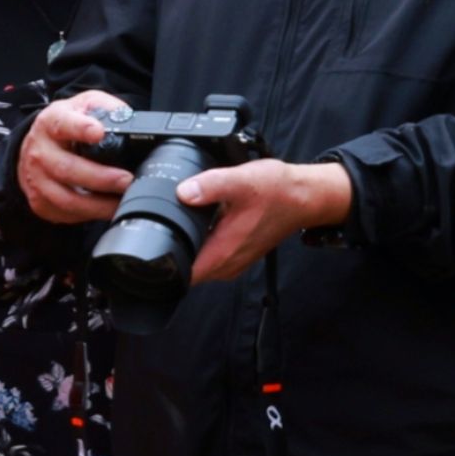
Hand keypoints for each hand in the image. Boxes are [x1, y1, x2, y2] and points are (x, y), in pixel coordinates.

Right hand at [20, 90, 133, 225]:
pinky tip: (106, 210)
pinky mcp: (40, 202)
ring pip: (67, 198)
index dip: (80, 128)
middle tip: (127, 180)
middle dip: (101, 178)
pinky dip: (90, 215)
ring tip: (122, 202)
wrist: (35, 146)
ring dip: (98, 204)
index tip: (99, 132)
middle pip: (67, 168)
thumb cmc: (67, 125)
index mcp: (52, 122)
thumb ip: (107, 108)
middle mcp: (40, 151)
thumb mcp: (85, 105)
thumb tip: (132, 121)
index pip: (63, 124)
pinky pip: (66, 214)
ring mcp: (37, 180)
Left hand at [176, 156, 353, 281]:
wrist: (304, 197)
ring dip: (187, 247)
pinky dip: (201, 243)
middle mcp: (227, 264)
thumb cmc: (278, 192)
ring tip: (181, 221)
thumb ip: (210, 186)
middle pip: (185, 270)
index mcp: (223, 252)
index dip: (161, 263)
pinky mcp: (237, 255)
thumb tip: (184, 192)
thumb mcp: (242, 181)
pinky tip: (201, 223)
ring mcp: (233, 262)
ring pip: (197, 264)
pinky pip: (209, 256)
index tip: (150, 244)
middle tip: (162, 224)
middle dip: (171, 251)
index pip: (181, 274)